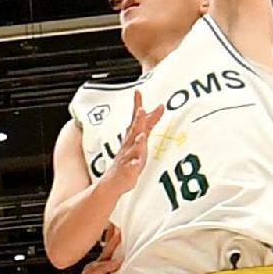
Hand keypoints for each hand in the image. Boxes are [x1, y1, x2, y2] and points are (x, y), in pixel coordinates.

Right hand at [93, 89, 159, 203]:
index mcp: (132, 137)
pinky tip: (136, 164)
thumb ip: (149, 123)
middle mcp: (129, 145)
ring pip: (133, 149)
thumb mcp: (141, 139)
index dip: (137, 105)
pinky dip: (133, 165)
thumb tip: (159, 107)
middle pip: (134, 131)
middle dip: (138, 121)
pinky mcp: (128, 171)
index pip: (136, 119)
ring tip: (141, 136)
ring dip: (137, 142)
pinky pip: (131, 168)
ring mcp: (127, 158)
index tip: (138, 91)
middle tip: (141, 109)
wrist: (113, 182)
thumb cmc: (129, 159)